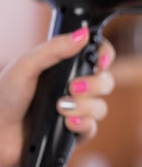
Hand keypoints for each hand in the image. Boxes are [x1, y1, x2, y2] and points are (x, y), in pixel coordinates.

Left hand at [0, 28, 115, 166]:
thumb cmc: (3, 97)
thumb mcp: (26, 66)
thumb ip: (54, 49)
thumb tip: (82, 34)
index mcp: (64, 67)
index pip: (97, 55)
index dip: (105, 56)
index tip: (99, 62)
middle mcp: (73, 88)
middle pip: (106, 82)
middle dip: (95, 85)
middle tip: (73, 88)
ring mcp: (76, 110)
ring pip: (101, 107)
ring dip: (85, 107)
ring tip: (61, 108)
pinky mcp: (74, 132)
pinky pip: (92, 128)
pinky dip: (83, 125)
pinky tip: (67, 123)